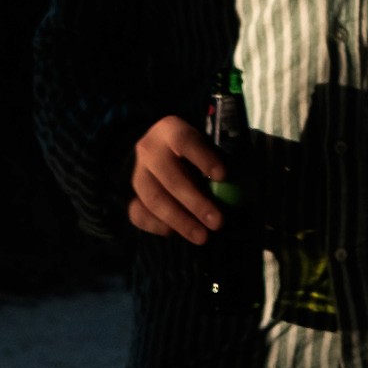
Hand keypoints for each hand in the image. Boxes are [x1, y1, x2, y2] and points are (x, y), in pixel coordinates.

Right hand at [131, 116, 225, 245]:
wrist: (158, 153)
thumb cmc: (192, 150)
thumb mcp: (204, 145)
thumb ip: (217, 162)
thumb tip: (235, 188)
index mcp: (170, 130)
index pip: (185, 142)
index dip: (203, 158)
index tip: (223, 176)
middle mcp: (149, 151)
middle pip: (171, 178)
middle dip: (196, 203)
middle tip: (218, 222)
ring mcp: (138, 175)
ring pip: (154, 200)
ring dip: (180, 221)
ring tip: (202, 237)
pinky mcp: (132, 197)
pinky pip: (139, 215)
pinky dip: (158, 226)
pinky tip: (176, 233)